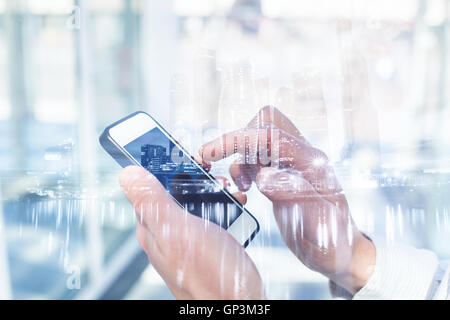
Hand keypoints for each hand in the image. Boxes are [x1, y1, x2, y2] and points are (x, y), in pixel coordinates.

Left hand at [119, 166, 264, 298]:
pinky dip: (225, 203)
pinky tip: (234, 204)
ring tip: (226, 188)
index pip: (145, 183)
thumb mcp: (177, 229)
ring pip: (195, 199)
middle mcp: (168, 230)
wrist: (237, 302)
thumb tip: (127, 173)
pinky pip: (213, 213)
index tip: (170, 143)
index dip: (155, 160)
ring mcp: (189, 236)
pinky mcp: (209, 240)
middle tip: (207, 168)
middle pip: (172, 187)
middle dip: (190, 173)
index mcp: (153, 225)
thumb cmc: (207, 273)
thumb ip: (152, 200)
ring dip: (211, 187)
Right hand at [200, 106, 374, 294]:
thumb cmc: (332, 240)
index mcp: (312, 164)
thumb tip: (263, 175)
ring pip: (260, 140)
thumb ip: (292, 195)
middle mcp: (303, 157)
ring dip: (240, 155)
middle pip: (267, 125)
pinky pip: (259, 158)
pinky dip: (244, 166)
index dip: (239, 139)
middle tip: (216, 160)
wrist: (340, 251)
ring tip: (239, 183)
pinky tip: (245, 186)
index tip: (212, 152)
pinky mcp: (283, 175)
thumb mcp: (316, 223)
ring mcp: (293, 165)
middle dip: (238, 138)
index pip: (272, 137)